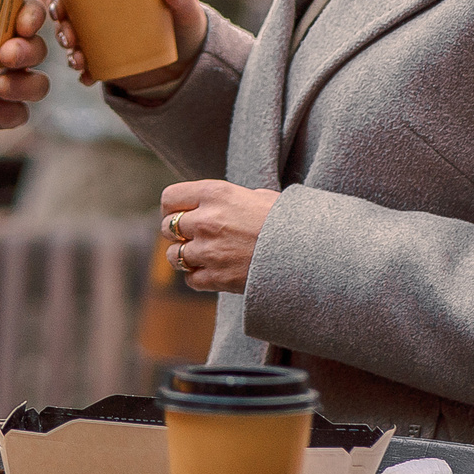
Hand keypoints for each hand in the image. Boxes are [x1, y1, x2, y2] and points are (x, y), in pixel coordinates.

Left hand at [0, 0, 49, 139]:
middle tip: (7, 55)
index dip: (33, 15)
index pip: (27, 12)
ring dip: (26, 84)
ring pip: (37, 83)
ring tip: (0, 85)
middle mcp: (6, 53)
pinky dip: (9, 112)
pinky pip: (18, 115)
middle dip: (29, 50)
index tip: (23, 22)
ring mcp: (5, 84)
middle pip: (37, 47)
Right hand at [53, 0, 207, 91]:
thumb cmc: (186, 27)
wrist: (190, 64)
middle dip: (61, 28)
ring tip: (77, 61)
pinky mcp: (107, 65)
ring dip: (69, 52)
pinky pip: (88, 69)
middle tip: (68, 38)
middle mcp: (101, 17)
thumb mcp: (186, 11)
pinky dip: (84, 74)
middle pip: (68, 18)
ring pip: (73, 44)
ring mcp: (102, 42)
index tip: (59, 7)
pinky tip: (88, 78)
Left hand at [161, 179, 278, 294]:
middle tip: (193, 237)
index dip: (171, 207)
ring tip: (203, 256)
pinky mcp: (216, 278)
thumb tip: (215, 203)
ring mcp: (208, 251)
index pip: (169, 198)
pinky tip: (213, 271)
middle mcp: (206, 220)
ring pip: (173, 257)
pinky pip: (190, 280)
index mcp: (215, 193)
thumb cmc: (286, 221)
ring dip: (184, 257)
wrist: (306, 252)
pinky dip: (198, 277)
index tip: (178, 213)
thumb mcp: (257, 196)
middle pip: (167, 228)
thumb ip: (228, 199)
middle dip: (177, 233)